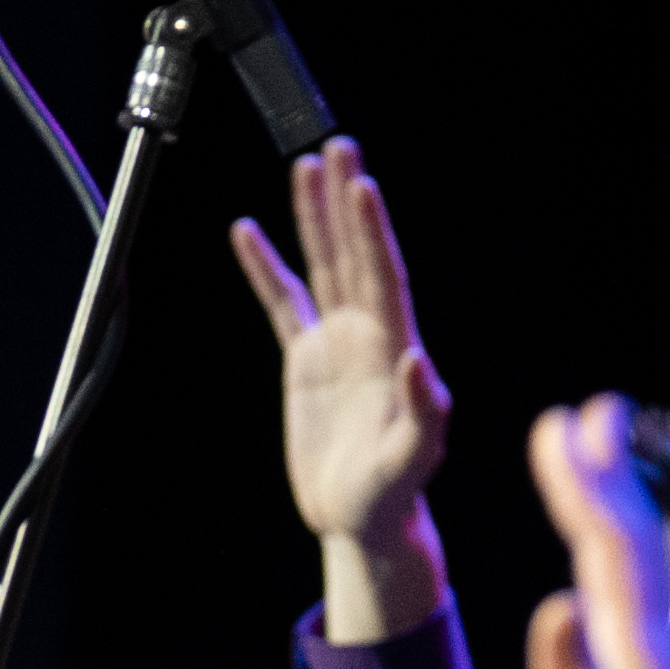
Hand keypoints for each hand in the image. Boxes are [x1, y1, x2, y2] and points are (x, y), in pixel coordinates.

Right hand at [236, 140, 454, 636]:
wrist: (363, 521)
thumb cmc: (393, 495)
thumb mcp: (412, 460)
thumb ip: (422, 413)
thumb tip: (417, 360)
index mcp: (394, 349)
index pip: (382, 275)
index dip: (371, 230)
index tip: (361, 184)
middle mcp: (370, 335)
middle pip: (355, 253)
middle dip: (345, 201)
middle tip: (337, 147)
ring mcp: (338, 344)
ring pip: (324, 265)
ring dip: (314, 217)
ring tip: (304, 165)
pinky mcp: (308, 361)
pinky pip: (284, 302)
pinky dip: (266, 268)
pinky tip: (247, 232)